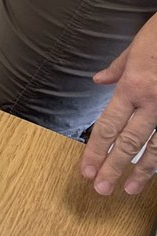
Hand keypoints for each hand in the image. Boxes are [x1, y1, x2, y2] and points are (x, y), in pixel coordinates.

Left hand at [80, 14, 156, 195]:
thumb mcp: (137, 46)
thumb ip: (118, 68)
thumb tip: (99, 80)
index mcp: (133, 86)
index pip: (108, 126)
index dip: (95, 151)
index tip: (85, 170)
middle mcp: (153, 102)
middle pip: (128, 143)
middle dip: (113, 169)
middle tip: (101, 189)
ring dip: (142, 172)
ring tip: (130, 189)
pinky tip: (156, 170)